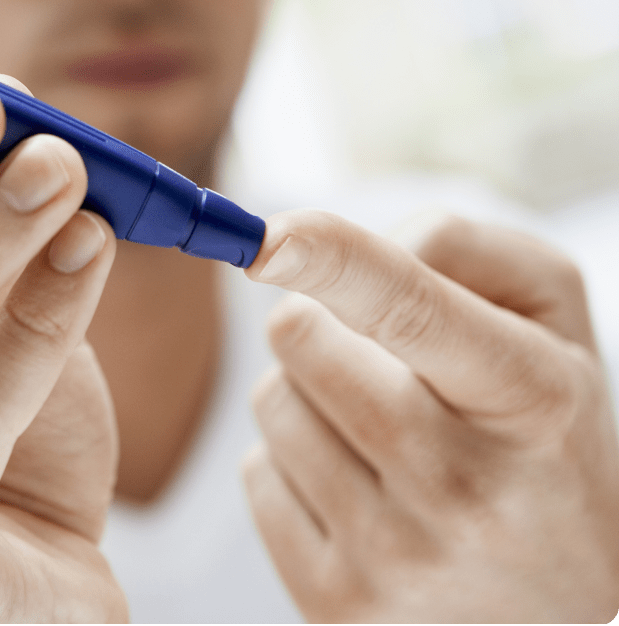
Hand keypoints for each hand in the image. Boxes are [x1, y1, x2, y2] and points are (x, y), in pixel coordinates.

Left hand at [243, 210, 618, 621]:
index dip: (332, 258)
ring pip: (273, 402)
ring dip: (305, 392)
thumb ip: (458, 249)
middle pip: (304, 341)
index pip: (410, 309)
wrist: (569, 606)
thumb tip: (328, 251)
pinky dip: (292, 462)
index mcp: (531, 400)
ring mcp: (397, 557)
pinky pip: (258, 475)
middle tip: (370, 353)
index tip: (267, 238)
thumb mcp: (550, 326)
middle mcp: (465, 486)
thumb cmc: (545, 440)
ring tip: (379, 430)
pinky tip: (360, 489)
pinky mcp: (337, 602)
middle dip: (316, 320)